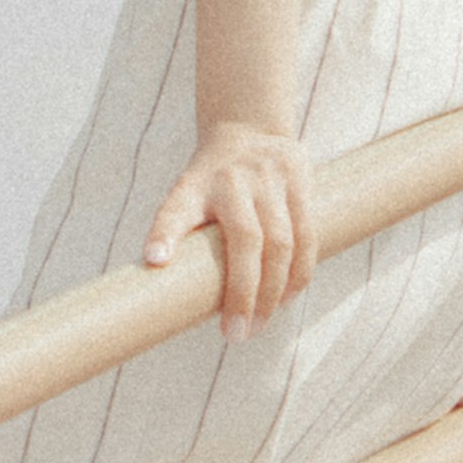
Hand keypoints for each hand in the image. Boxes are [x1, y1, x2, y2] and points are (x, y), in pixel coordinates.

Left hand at [144, 120, 317, 326]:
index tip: (155, 258)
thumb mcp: (186, 196)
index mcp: (195, 185)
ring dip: (274, 292)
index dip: (165, 233)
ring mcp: (270, 179)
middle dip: (243, 293)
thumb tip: (170, 290)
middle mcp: (233, 180)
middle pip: (246, 239)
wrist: (249, 127)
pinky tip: (286, 299)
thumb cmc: (210, 182)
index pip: (176, 208)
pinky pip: (307, 237)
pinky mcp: (300, 181)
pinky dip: (299, 274)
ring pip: (282, 243)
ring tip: (259, 324)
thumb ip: (181, 236)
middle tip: (235, 335)